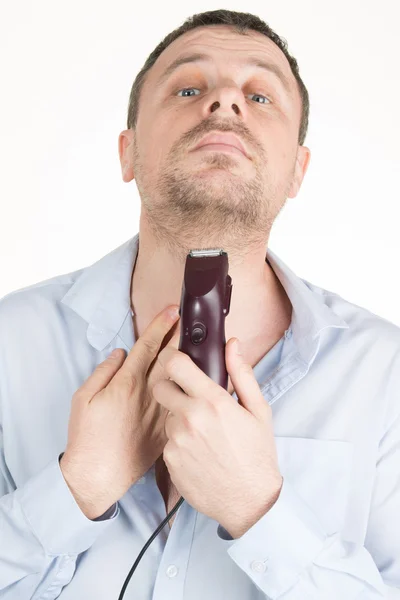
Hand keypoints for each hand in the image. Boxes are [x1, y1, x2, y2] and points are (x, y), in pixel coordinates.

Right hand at [60, 305, 180, 519]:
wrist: (99, 476)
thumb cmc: (88, 437)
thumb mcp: (83, 399)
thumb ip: (103, 372)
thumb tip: (119, 354)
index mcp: (127, 383)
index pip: (148, 346)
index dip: (161, 325)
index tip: (173, 311)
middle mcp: (148, 395)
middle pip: (170, 359)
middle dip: (181, 337)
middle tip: (193, 322)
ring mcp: (161, 412)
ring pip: (182, 380)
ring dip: (190, 362)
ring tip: (200, 347)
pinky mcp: (166, 430)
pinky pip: (183, 405)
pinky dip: (192, 392)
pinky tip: (200, 384)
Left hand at [151, 336, 282, 538]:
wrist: (249, 502)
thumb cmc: (257, 455)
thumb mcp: (258, 410)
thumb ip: (242, 374)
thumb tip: (233, 346)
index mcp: (212, 402)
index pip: (175, 365)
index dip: (172, 357)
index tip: (175, 358)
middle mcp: (189, 419)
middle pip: (160, 387)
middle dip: (171, 387)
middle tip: (189, 396)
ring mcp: (176, 441)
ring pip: (166, 416)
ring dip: (178, 418)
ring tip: (202, 432)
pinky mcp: (169, 461)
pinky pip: (168, 441)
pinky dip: (179, 442)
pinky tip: (198, 451)